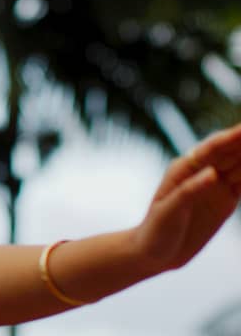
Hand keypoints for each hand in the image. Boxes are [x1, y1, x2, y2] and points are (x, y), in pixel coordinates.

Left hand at [132, 123, 240, 272]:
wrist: (155, 253)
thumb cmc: (156, 229)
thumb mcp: (169, 211)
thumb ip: (190, 191)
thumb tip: (213, 174)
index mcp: (184, 169)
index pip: (213, 148)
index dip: (232, 136)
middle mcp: (201, 172)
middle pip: (231, 152)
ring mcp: (215, 185)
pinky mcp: (225, 200)